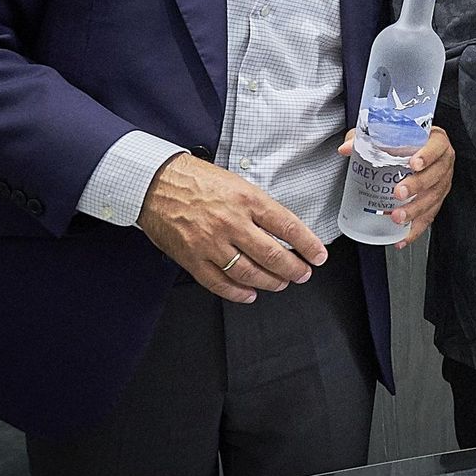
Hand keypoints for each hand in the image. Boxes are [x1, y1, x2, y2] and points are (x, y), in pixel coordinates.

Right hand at [135, 154, 325, 303]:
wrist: (157, 183)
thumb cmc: (198, 180)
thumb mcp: (238, 184)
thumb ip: (260, 208)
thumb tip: (284, 230)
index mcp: (248, 200)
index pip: (288, 227)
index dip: (309, 245)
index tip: (319, 256)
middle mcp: (232, 223)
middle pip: (273, 255)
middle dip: (294, 269)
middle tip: (303, 274)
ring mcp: (211, 243)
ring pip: (249, 273)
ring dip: (270, 282)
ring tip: (280, 283)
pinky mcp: (192, 258)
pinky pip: (219, 283)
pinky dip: (237, 292)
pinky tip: (249, 294)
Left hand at [338, 125, 455, 249]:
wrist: (416, 150)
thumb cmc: (404, 141)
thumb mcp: (384, 134)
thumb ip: (365, 139)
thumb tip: (346, 149)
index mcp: (436, 141)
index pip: (436, 147)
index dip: (427, 155)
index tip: (414, 164)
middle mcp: (443, 162)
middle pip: (435, 176)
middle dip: (418, 185)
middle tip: (399, 193)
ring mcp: (442, 183)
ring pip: (433, 199)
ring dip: (415, 210)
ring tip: (397, 217)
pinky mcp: (436, 200)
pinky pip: (428, 217)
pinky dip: (414, 230)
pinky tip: (401, 238)